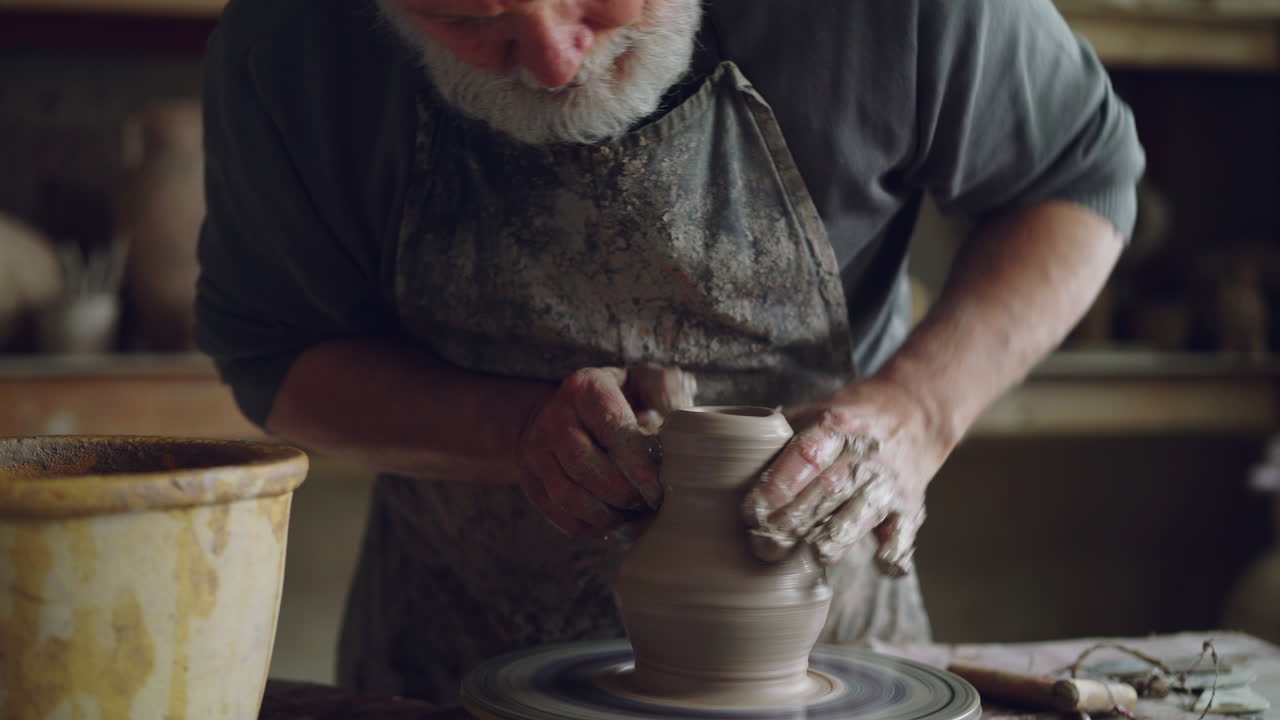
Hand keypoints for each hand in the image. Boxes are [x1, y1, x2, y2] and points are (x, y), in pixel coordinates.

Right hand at [519, 364, 695, 536]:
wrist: (565, 411)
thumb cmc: (618, 399)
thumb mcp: (642, 381)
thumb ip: (665, 393)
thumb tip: (678, 424)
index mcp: (585, 388)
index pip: (612, 430)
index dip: (637, 463)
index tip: (658, 485)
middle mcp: (554, 417)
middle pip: (585, 467)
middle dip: (622, 493)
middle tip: (648, 502)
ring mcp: (536, 450)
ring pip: (568, 496)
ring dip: (606, 514)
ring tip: (631, 513)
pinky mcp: (530, 480)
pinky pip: (559, 514)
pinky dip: (589, 526)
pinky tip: (611, 521)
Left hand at [741, 378, 947, 575]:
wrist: (915, 416)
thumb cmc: (849, 421)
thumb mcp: (814, 411)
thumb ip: (776, 435)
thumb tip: (724, 459)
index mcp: (837, 426)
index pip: (804, 455)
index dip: (776, 485)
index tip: (749, 511)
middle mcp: (866, 455)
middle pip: (827, 491)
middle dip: (792, 522)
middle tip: (761, 545)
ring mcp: (890, 484)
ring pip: (860, 516)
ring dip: (833, 540)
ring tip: (809, 554)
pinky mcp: (910, 510)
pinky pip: (904, 537)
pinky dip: (893, 554)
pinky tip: (880, 562)